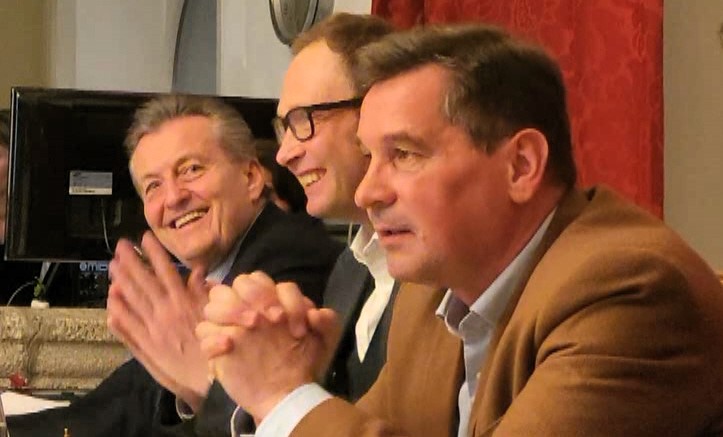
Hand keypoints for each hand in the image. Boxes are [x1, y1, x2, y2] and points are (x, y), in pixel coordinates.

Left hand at [107, 231, 210, 410]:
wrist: (211, 377)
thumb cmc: (220, 344)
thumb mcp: (218, 313)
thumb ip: (206, 291)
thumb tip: (198, 271)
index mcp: (184, 301)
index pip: (165, 270)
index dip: (154, 252)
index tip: (145, 238)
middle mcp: (165, 311)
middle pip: (143, 281)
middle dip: (131, 261)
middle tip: (121, 246)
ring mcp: (153, 328)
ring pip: (132, 300)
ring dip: (121, 281)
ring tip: (112, 266)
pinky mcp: (147, 345)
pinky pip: (128, 326)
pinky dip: (118, 311)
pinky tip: (110, 300)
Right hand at [196, 272, 339, 422]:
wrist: (289, 394)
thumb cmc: (304, 361)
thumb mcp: (324, 341)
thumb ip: (328, 322)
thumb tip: (316, 313)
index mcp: (270, 301)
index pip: (264, 280)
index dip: (280, 296)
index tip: (292, 322)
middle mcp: (248, 309)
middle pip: (238, 283)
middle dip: (255, 295)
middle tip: (272, 320)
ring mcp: (230, 328)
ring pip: (214, 304)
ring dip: (232, 310)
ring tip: (252, 326)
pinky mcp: (217, 350)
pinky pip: (203, 335)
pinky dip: (213, 338)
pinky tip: (229, 345)